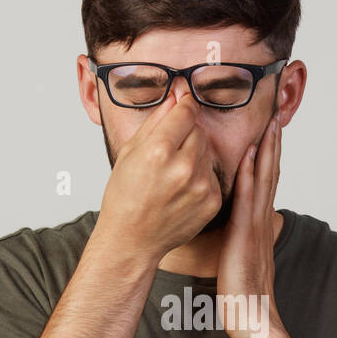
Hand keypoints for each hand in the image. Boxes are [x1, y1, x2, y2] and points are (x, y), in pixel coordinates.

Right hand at [95, 89, 222, 266]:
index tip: (182, 104)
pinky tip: (180, 191)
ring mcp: (201, 186)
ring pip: (207, 153)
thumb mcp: (129, 153)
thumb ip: (155, 122)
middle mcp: (183, 167)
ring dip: (194, 157)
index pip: (186, 111)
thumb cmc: (124, 197)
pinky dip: (200, 179)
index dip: (184, 105)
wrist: (132, 240)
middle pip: (198, 131)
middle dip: (186, 135)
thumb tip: (175, 97)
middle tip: (168, 153)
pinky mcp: (212, 201)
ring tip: (172, 176)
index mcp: (158, 150)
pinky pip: (212, 175)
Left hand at [217, 110, 282, 337]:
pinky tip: (250, 156)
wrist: (251, 314)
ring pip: (265, 182)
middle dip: (274, 146)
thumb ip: (249, 238)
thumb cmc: (244, 291)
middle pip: (271, 175)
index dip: (271, 158)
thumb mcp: (247, 257)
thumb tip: (248, 227)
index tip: (271, 134)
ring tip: (269, 127)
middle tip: (276, 118)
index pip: (267, 183)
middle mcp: (263, 221)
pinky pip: (248, 199)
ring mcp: (257, 226)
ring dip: (267, 153)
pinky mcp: (246, 234)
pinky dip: (251, 176)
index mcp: (261, 224)